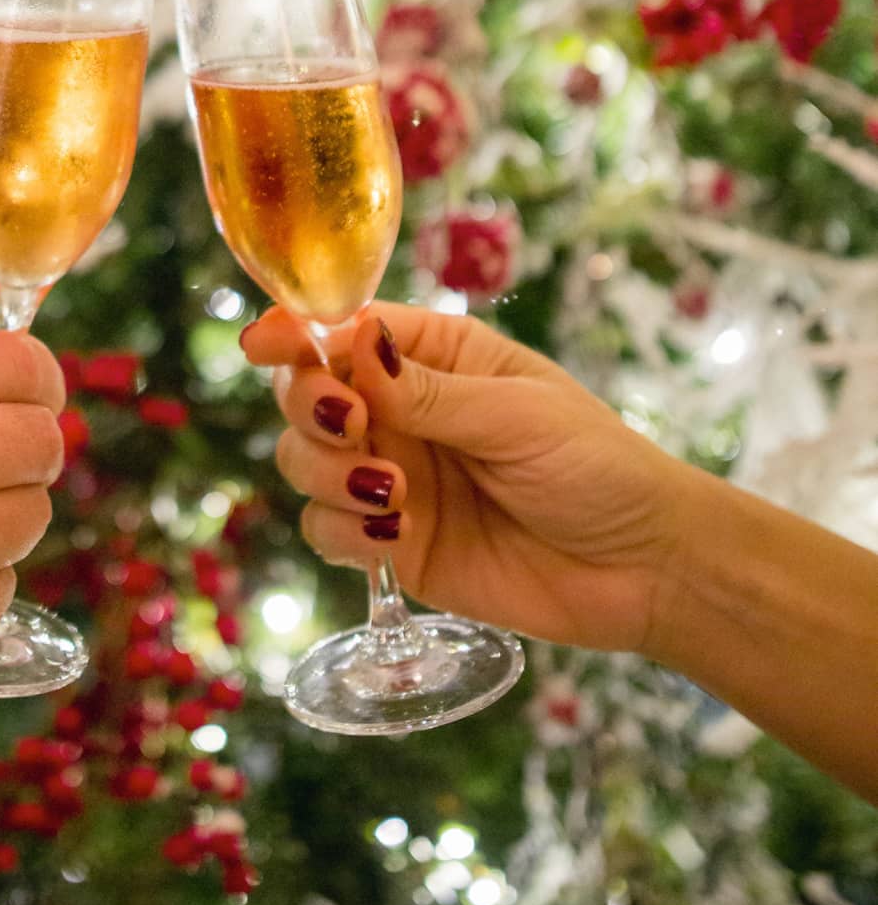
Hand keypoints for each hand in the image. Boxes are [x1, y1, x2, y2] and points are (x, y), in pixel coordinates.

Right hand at [241, 303, 695, 658]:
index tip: (261, 347)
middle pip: (307, 396)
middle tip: (355, 431)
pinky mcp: (392, 544)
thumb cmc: (597, 468)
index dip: (295, 335)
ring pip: (303, 463)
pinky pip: (326, 531)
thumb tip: (353, 340)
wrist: (642, 570)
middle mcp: (400, 414)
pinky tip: (397, 535)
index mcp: (434, 360)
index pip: (343, 333)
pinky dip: (344, 533)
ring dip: (327, 475)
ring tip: (394, 496)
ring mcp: (390, 479)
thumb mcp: (517, 415)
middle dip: (311, 410)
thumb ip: (428, 390)